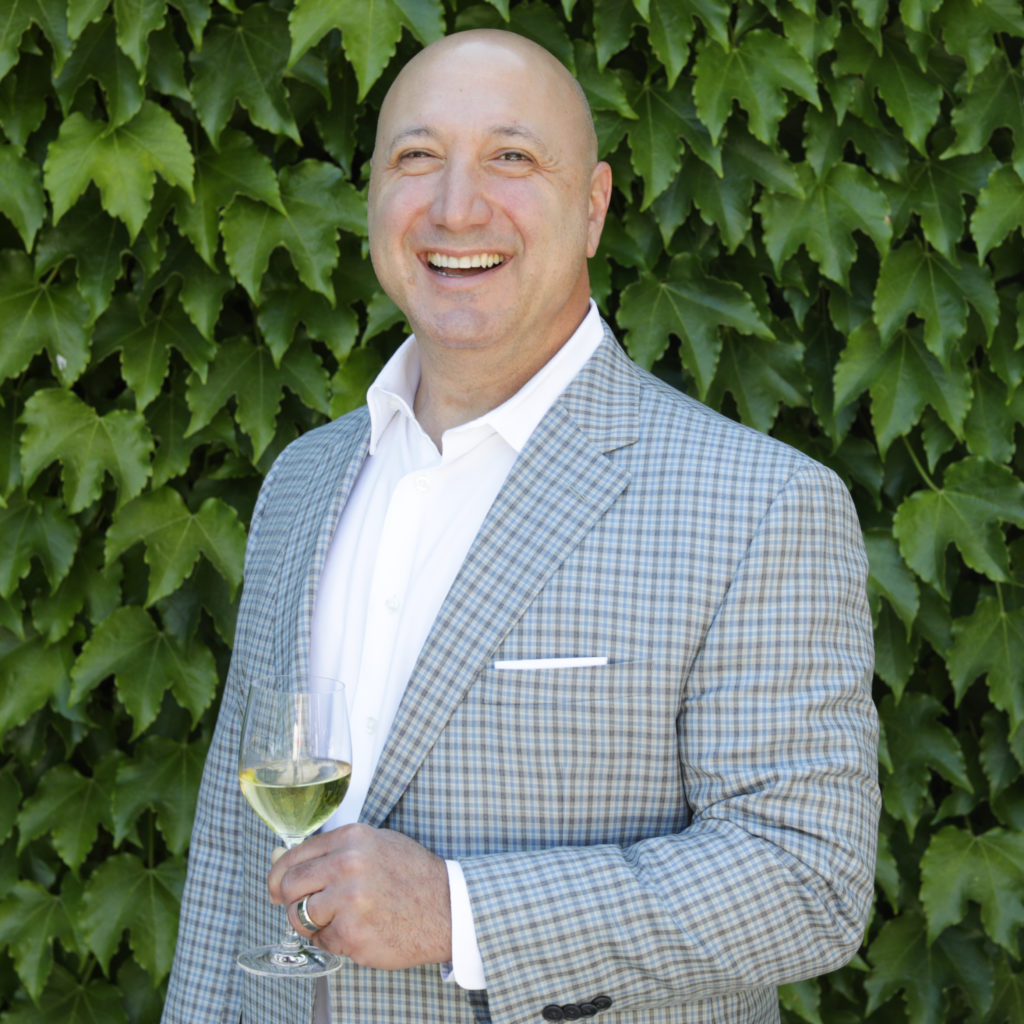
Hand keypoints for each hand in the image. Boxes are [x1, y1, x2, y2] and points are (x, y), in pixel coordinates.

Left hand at [267, 823, 452, 968]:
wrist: (448, 908)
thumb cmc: (412, 876)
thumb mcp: (377, 844)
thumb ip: (336, 850)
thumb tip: (287, 860)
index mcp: (352, 838)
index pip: (294, 855)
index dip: (278, 876)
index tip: (276, 888)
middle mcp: (347, 864)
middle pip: (289, 885)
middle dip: (291, 901)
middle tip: (306, 909)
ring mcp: (349, 900)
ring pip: (299, 916)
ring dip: (313, 924)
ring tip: (338, 920)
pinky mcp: (352, 933)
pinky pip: (321, 941)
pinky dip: (333, 941)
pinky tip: (357, 932)